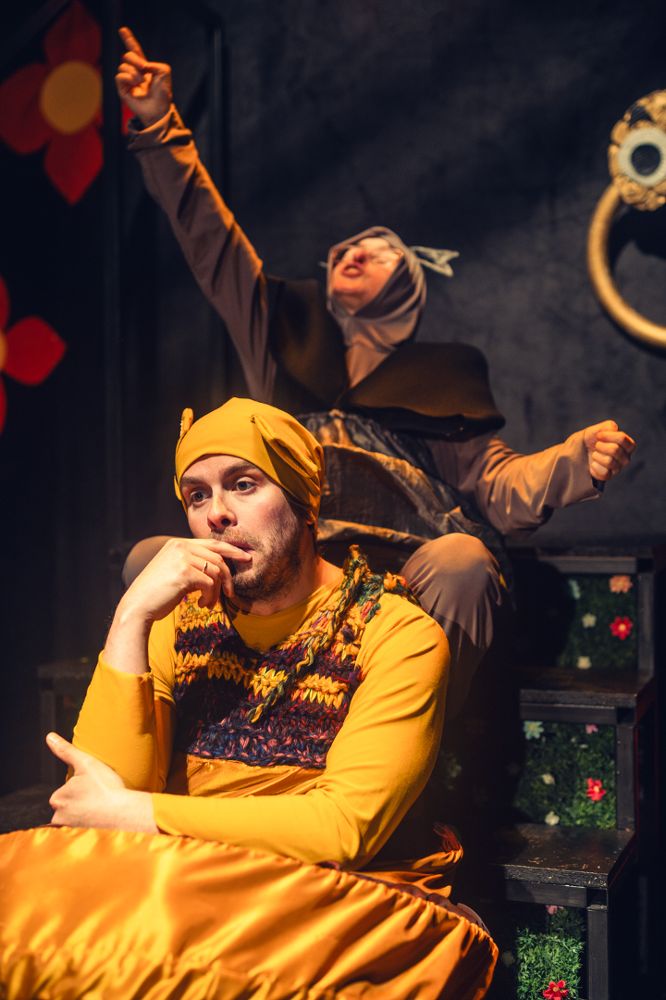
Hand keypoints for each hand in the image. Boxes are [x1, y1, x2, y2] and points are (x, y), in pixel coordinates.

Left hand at [47, 733, 156, 832]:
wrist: (124, 814)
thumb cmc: (105, 788)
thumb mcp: (86, 763)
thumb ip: (66, 751)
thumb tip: (49, 737)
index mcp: (57, 798)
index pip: (63, 793)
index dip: (78, 789)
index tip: (92, 789)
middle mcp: (59, 817)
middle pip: (66, 808)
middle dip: (79, 805)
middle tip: (98, 799)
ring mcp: (71, 831)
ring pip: (74, 820)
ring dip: (84, 816)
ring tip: (101, 810)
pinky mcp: (82, 840)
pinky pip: (82, 833)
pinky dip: (90, 828)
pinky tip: (101, 823)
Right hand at [116, 26, 172, 126]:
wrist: (158, 109)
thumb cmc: (163, 93)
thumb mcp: (165, 72)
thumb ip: (155, 63)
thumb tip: (141, 67)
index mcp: (144, 67)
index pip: (135, 51)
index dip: (129, 40)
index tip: (123, 29)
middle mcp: (134, 72)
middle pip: (127, 55)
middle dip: (135, 60)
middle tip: (144, 70)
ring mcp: (127, 80)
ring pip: (123, 66)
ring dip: (134, 72)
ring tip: (141, 82)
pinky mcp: (122, 88)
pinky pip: (119, 75)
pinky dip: (128, 78)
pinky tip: (135, 85)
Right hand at [122, 536, 251, 622]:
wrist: (137, 607)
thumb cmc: (157, 594)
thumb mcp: (173, 572)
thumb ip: (191, 564)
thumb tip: (218, 568)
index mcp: (178, 544)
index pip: (212, 543)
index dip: (232, 550)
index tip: (246, 557)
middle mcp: (180, 547)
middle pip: (218, 557)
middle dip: (229, 576)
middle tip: (231, 593)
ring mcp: (182, 558)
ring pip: (216, 571)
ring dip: (216, 592)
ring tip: (208, 603)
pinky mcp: (184, 573)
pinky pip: (210, 583)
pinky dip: (210, 597)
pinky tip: (201, 605)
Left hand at [582, 420, 635, 482]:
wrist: (578, 452)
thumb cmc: (589, 440)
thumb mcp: (595, 430)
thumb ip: (606, 426)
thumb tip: (614, 428)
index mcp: (626, 444)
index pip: (623, 439)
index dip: (609, 436)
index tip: (598, 435)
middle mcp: (625, 457)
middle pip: (615, 450)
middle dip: (601, 446)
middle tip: (596, 445)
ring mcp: (618, 468)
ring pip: (610, 462)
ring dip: (597, 456)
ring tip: (594, 454)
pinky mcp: (609, 476)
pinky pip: (604, 473)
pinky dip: (595, 467)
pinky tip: (592, 464)